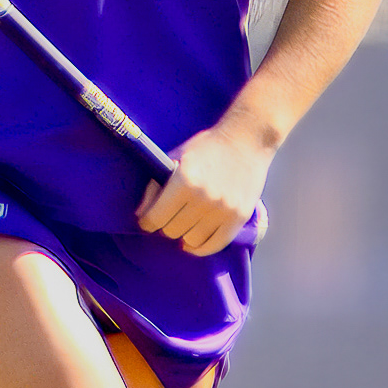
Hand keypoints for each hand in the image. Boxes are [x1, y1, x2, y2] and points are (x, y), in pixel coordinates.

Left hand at [136, 121, 272, 255]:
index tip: (148, 221)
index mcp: (184, 180)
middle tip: (170, 217)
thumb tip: (141, 215)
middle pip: (172, 231)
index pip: (155, 218)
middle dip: (166, 225)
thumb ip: (154, 187)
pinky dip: (202, 248)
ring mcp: (223, 209)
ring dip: (184, 235)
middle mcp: (204, 197)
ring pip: (191, 241)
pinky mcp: (239, 217)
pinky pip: (215, 245)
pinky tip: (195, 241)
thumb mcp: (174, 158)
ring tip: (185, 225)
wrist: (246, 140)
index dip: (147, 222)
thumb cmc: (205, 147)